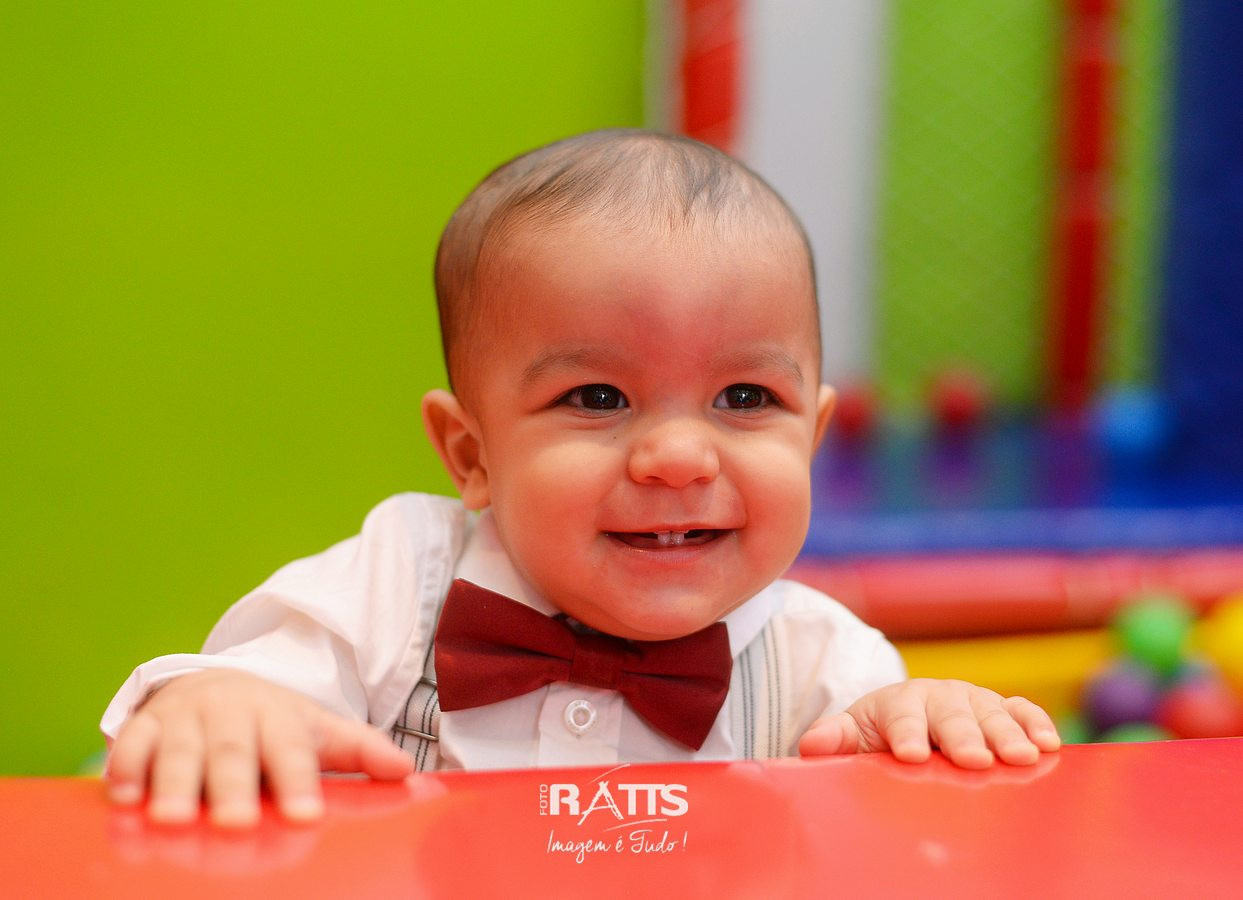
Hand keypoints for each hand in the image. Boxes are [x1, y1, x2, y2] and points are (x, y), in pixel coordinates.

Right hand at [105, 669, 412, 827]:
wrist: (217, 682)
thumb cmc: (273, 724)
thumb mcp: (317, 730)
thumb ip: (360, 750)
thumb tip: (407, 772)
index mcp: (278, 716)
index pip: (291, 751)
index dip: (298, 783)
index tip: (305, 817)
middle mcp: (231, 712)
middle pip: (233, 753)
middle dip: (232, 787)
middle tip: (235, 824)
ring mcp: (185, 717)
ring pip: (179, 751)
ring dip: (174, 784)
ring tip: (172, 820)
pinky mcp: (145, 724)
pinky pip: (131, 745)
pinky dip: (125, 769)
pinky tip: (123, 798)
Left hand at [797, 678, 1060, 767]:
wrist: (908, 716)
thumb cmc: (880, 733)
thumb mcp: (854, 734)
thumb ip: (835, 738)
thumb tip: (811, 744)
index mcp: (898, 702)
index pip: (901, 718)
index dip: (907, 735)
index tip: (911, 755)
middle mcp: (938, 697)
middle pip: (951, 716)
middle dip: (963, 737)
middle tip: (975, 759)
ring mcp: (973, 702)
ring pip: (991, 713)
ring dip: (1008, 734)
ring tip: (1023, 756)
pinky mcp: (1001, 710)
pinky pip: (1021, 711)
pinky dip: (1036, 724)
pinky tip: (1051, 744)